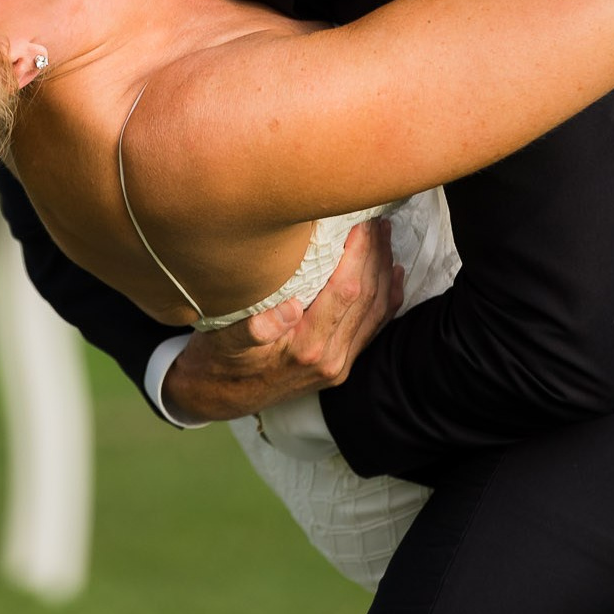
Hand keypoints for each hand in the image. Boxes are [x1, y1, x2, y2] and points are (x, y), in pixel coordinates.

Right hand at [160, 217, 403, 421]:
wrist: (221, 396)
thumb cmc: (220, 359)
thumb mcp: (225, 341)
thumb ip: (254, 328)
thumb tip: (290, 308)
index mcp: (306, 347)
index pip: (346, 290)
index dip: (359, 253)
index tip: (360, 221)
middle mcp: (330, 358)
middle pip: (367, 297)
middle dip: (375, 254)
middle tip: (376, 218)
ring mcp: (339, 364)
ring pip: (376, 310)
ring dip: (383, 269)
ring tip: (384, 235)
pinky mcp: (341, 365)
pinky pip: (374, 327)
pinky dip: (388, 298)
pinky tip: (392, 273)